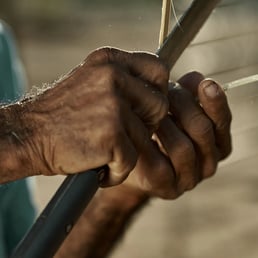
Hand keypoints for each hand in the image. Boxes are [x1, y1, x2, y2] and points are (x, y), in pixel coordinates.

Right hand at [17, 47, 168, 185]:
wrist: (28, 136)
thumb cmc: (63, 114)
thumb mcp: (92, 82)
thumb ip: (124, 81)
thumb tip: (157, 93)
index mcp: (110, 61)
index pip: (158, 69)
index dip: (157, 93)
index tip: (142, 109)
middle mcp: (113, 76)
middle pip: (159, 104)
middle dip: (146, 125)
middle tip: (122, 135)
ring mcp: (113, 104)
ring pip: (146, 136)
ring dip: (128, 150)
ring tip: (104, 151)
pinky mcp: (111, 133)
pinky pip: (132, 160)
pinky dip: (117, 171)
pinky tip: (98, 167)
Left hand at [122, 71, 231, 198]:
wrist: (132, 158)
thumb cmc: (155, 130)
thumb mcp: (172, 109)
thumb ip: (187, 95)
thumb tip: (196, 77)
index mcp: (215, 146)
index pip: (221, 124)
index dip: (215, 103)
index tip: (206, 83)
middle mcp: (207, 165)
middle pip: (203, 132)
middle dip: (183, 107)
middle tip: (165, 92)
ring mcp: (188, 179)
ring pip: (184, 149)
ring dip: (165, 125)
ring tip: (150, 112)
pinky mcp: (167, 188)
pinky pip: (161, 166)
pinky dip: (149, 145)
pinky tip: (140, 132)